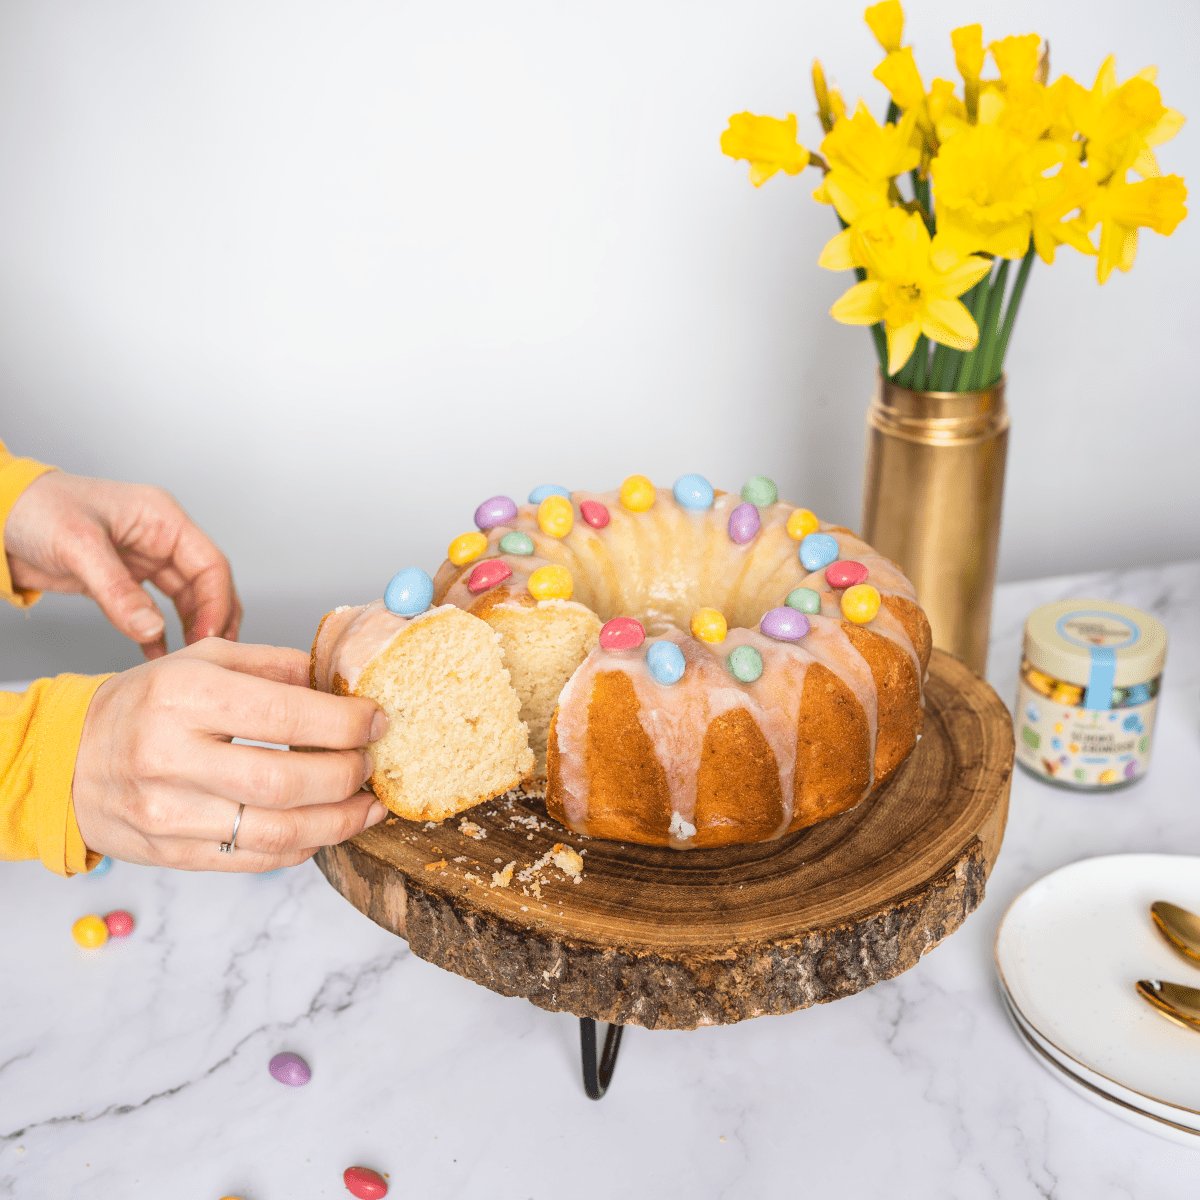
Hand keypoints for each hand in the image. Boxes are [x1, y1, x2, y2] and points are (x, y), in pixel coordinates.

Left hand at [4, 471, 240, 657]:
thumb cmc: (36, 509)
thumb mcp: (78, 547)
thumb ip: (118, 591)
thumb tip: (154, 631)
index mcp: (162, 519)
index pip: (210, 564)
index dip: (216, 603)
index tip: (208, 637)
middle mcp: (160, 538)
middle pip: (205, 584)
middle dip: (212, 618)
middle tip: (208, 653)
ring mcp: (143, 559)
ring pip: (185, 599)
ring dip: (190, 628)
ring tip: (190, 658)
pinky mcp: (124, 579)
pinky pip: (154, 610)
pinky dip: (159, 633)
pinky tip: (158, 655)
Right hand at [72, 638, 389, 872]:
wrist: (68, 758)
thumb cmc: (144, 703)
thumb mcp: (202, 661)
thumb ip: (275, 666)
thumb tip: (344, 684)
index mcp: (182, 695)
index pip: (286, 715)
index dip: (346, 723)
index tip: (377, 721)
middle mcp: (169, 755)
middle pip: (286, 780)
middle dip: (347, 775)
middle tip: (370, 763)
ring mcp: (168, 812)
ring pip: (278, 831)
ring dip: (340, 821)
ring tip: (367, 804)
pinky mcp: (171, 853)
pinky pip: (256, 859)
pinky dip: (304, 846)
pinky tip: (326, 826)